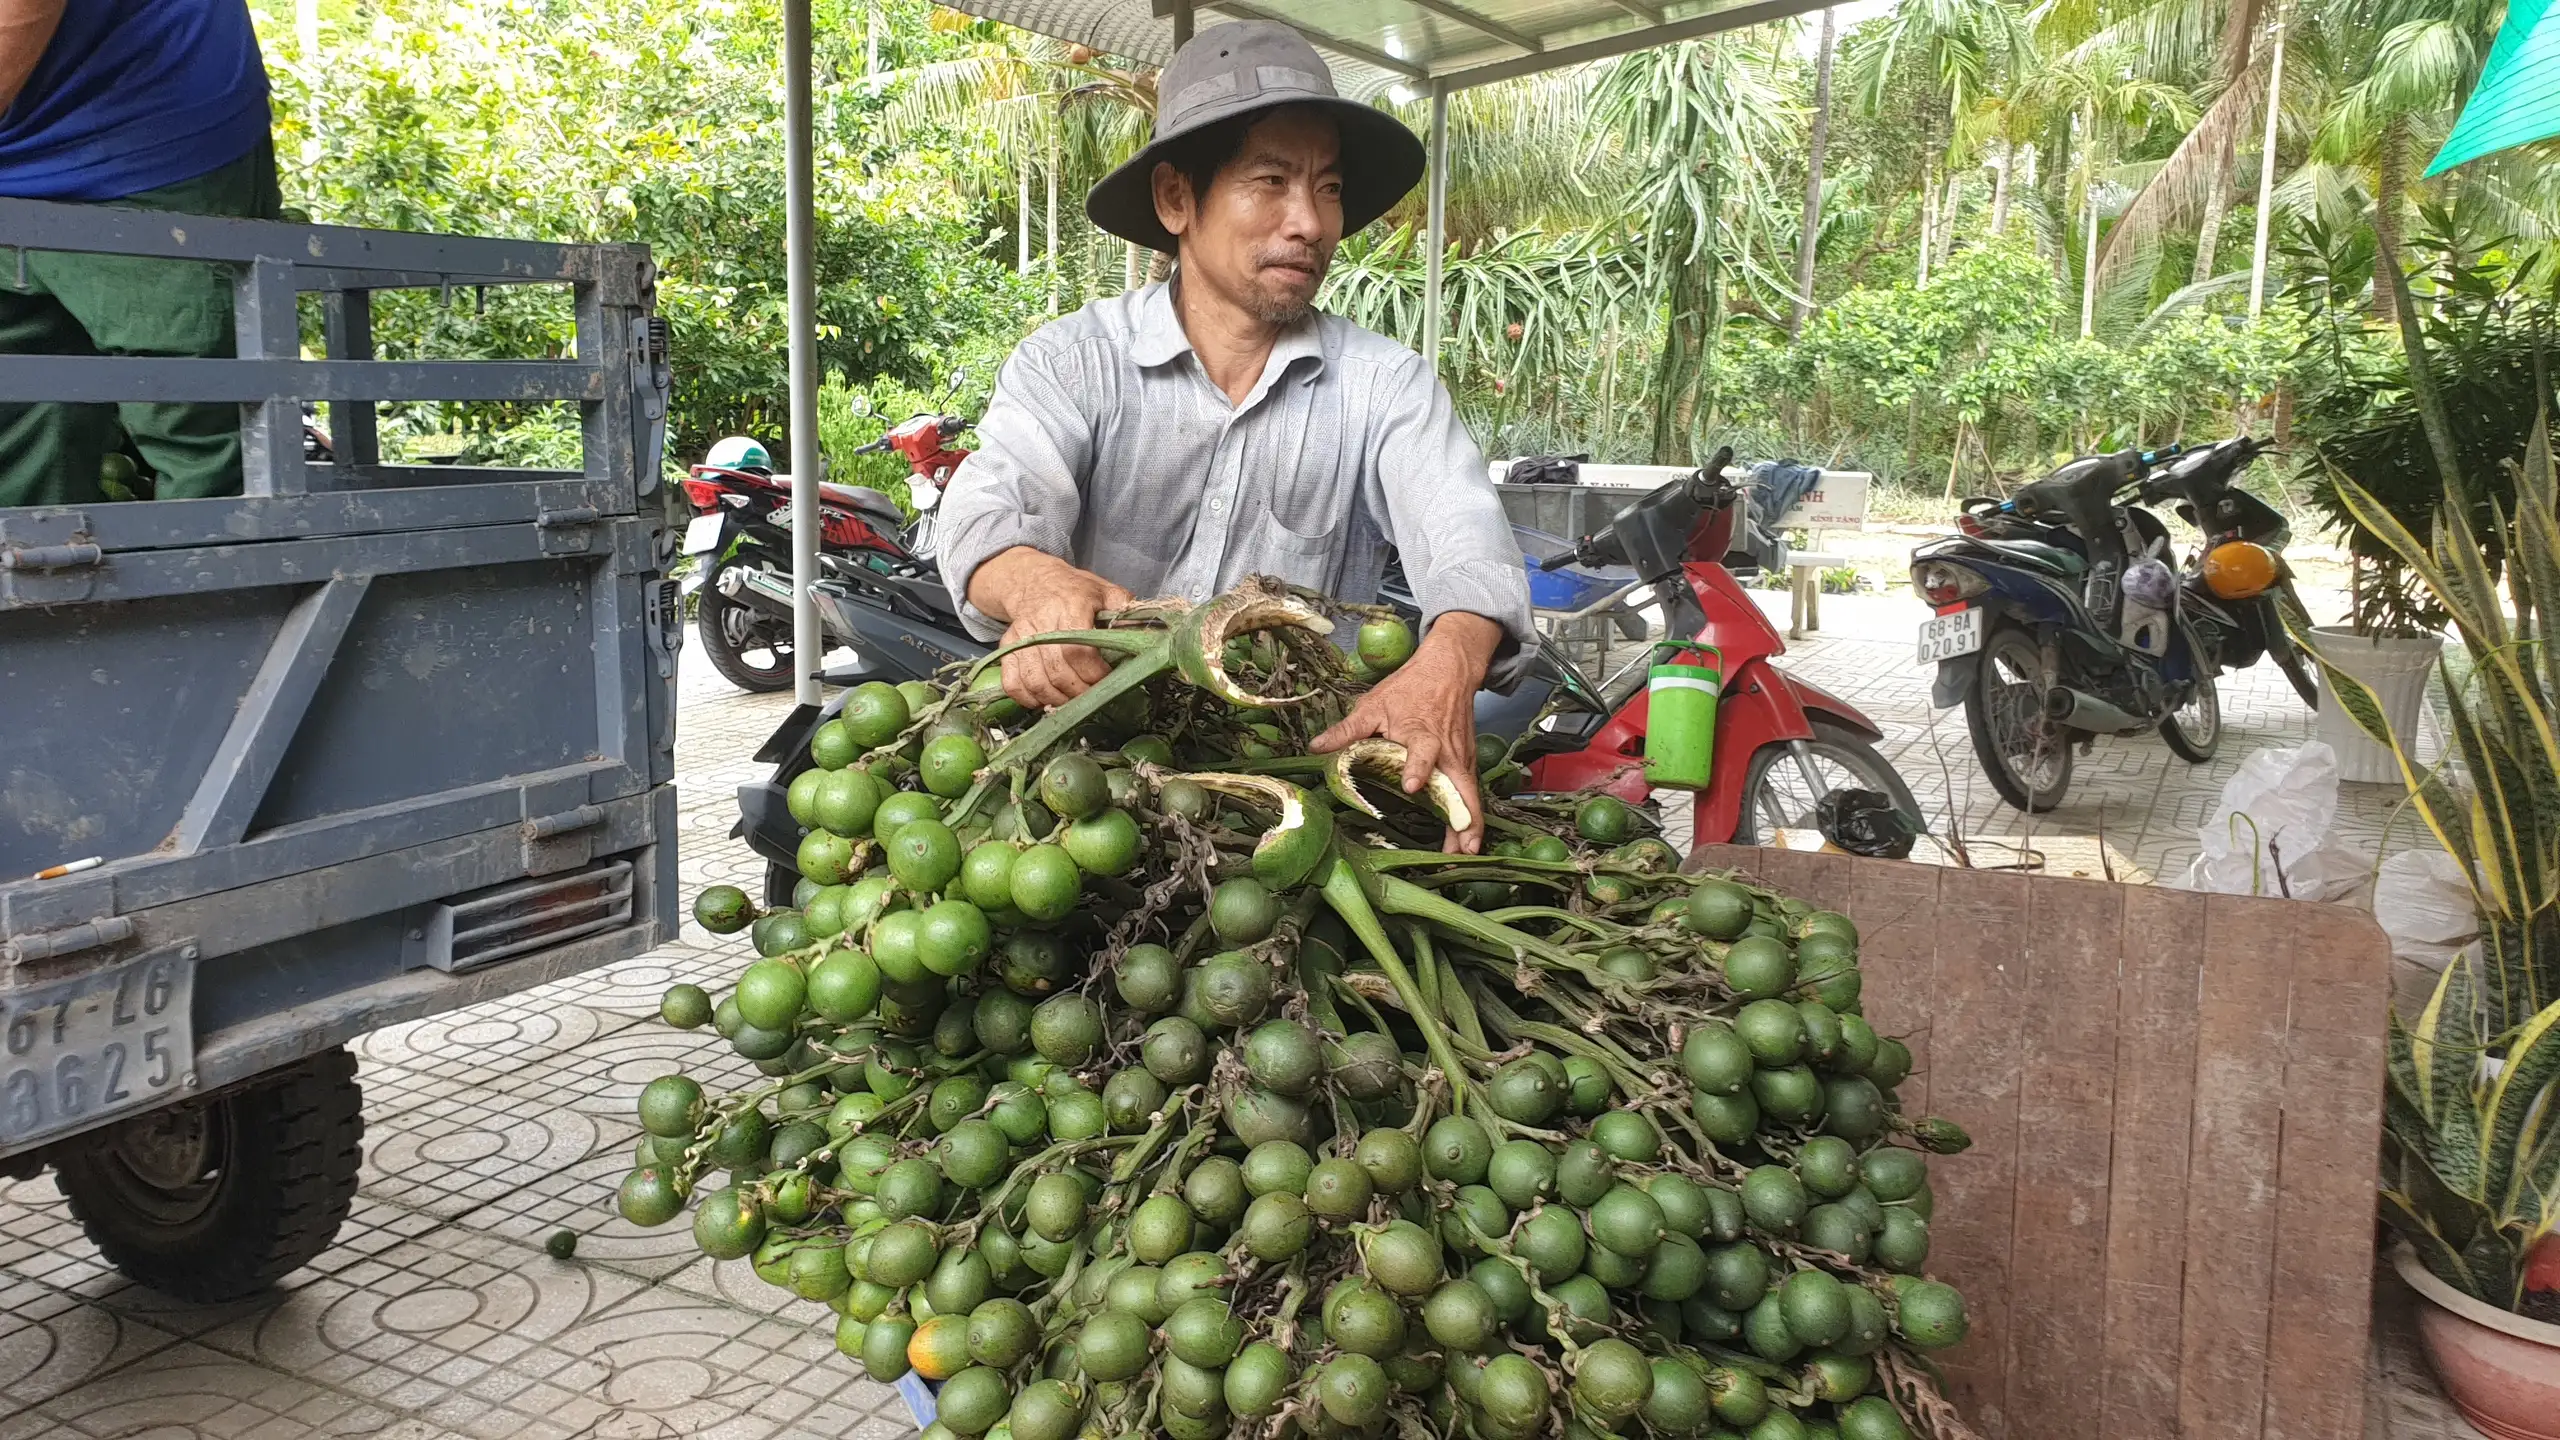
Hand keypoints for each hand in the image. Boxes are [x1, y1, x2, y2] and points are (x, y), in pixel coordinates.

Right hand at [969, 548, 1133, 708]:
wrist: (1033, 580)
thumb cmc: (1075, 591)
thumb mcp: (1104, 591)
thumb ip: (1125, 611)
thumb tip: (1149, 633)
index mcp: (1070, 604)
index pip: (1078, 650)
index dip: (1094, 673)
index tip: (1107, 679)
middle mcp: (1041, 621)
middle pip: (1058, 671)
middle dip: (1079, 692)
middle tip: (1094, 697)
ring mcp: (1021, 636)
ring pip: (1035, 681)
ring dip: (1057, 699)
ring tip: (1073, 701)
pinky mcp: (1007, 647)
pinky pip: (1012, 683)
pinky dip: (1028, 699)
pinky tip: (1045, 699)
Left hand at [1312, 612, 1502, 853]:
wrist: (1448, 669)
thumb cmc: (1409, 687)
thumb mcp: (1374, 704)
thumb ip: (1347, 730)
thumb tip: (1315, 747)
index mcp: (1423, 734)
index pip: (1423, 753)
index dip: (1418, 768)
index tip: (1412, 786)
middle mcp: (1448, 751)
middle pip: (1461, 788)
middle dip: (1462, 819)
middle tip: (1461, 849)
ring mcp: (1462, 759)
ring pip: (1470, 797)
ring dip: (1470, 826)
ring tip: (1465, 855)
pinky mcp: (1467, 763)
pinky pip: (1470, 794)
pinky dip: (1470, 818)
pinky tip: (1464, 841)